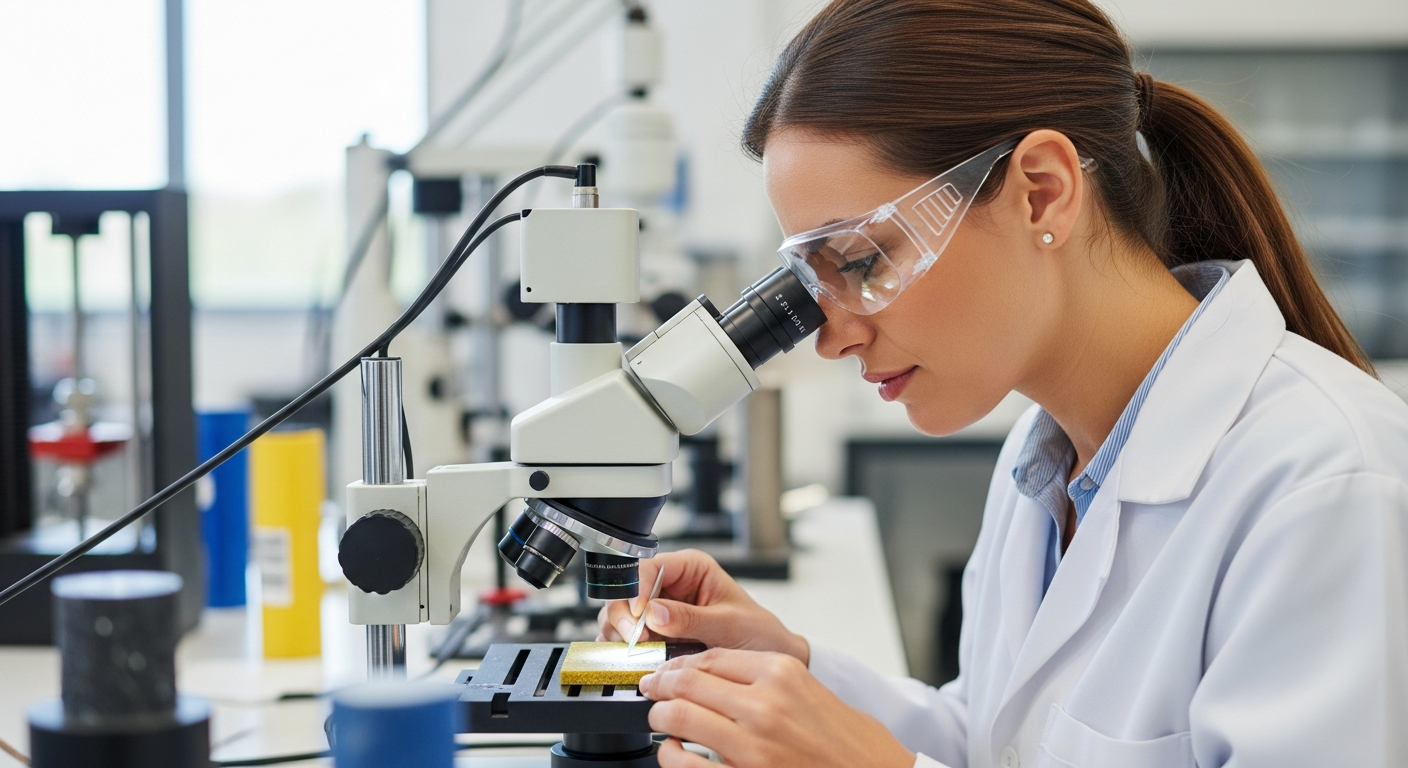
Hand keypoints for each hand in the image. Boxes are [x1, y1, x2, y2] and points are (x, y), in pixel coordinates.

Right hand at [596, 549, 808, 662]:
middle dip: (624, 615)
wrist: (769, 658)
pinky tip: (637, 658)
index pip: (648, 567)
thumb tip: (654, 613)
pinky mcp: (654, 635)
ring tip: (638, 651)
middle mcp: (670, 585)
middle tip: (634, 639)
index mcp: (690, 568)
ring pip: (621, 614)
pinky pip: (627, 637)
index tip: (639, 615)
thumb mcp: (728, 624)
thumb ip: (690, 618)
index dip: (636, 589)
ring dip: (621, 633)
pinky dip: (625, 649)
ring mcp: (659, 610)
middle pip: (626, 590)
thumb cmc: (758, 633)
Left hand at [640, 648, 915, 767]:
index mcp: (781, 673)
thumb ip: (763, 677)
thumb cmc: (846, 740)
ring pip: (680, 719)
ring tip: (661, 722)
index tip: (666, 671)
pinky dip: (671, 757)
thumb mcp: (808, 690)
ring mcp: (753, 745)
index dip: (679, 664)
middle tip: (652, 691)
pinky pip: (687, 765)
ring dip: (661, 719)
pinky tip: (674, 754)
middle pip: (688, 683)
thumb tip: (708, 674)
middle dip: (661, 687)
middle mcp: (765, 704)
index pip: (711, 657)